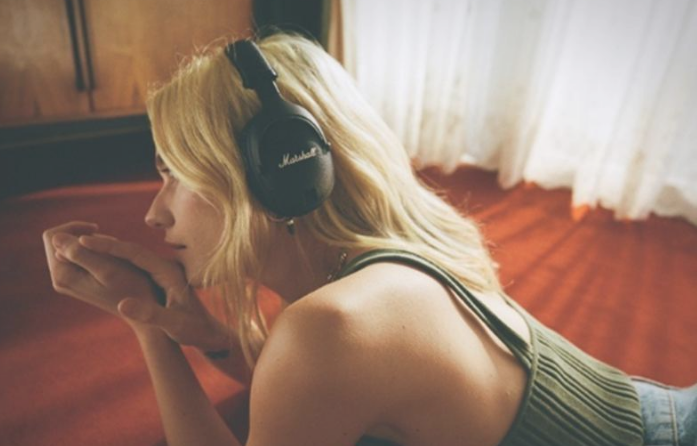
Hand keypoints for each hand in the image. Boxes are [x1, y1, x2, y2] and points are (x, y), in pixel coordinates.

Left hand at [43, 222, 160, 315]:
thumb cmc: (130, 288)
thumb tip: (55, 238)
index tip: (97, 229)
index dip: (73, 227)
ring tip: (114, 253)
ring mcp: (68, 280)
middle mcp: (60, 279)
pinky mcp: (77, 280)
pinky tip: (113, 259)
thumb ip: (80, 253)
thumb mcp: (107, 268)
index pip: (53, 236)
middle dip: (84, 236)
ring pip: (72, 247)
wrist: (143, 308)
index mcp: (63, 275)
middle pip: (60, 241)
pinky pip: (80, 256)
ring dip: (93, 243)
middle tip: (109, 243)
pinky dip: (96, 251)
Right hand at [78, 234, 228, 351]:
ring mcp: (162, 272)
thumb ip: (152, 315)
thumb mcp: (175, 326)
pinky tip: (101, 263)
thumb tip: (123, 304)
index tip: (85, 240)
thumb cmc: (196, 331)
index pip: (135, 253)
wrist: (211, 333)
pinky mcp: (160, 279)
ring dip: (108, 251)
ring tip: (81, 246)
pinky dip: (116, 261)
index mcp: (169, 272)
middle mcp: (165, 267)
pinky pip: (133, 265)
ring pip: (131, 257)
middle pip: (130, 250)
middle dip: (103, 244)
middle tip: (75, 238)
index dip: (110, 247)